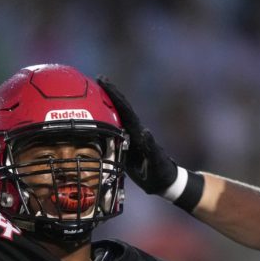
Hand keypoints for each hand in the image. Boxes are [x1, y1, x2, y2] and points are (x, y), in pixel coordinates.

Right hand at [96, 77, 179, 193]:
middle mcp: (135, 131)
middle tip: (98, 79)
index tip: (103, 81)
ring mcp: (131, 137)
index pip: (125, 110)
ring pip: (117, 117)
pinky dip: (106, 122)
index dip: (115, 95)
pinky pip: (114, 131)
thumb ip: (151, 147)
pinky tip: (97, 119)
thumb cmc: (161, 172)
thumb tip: (145, 131)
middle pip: (121, 108)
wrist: (164, 181)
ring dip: (108, 104)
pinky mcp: (127, 145)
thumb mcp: (156, 161)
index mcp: (139, 132)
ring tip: (94, 93)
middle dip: (111, 93)